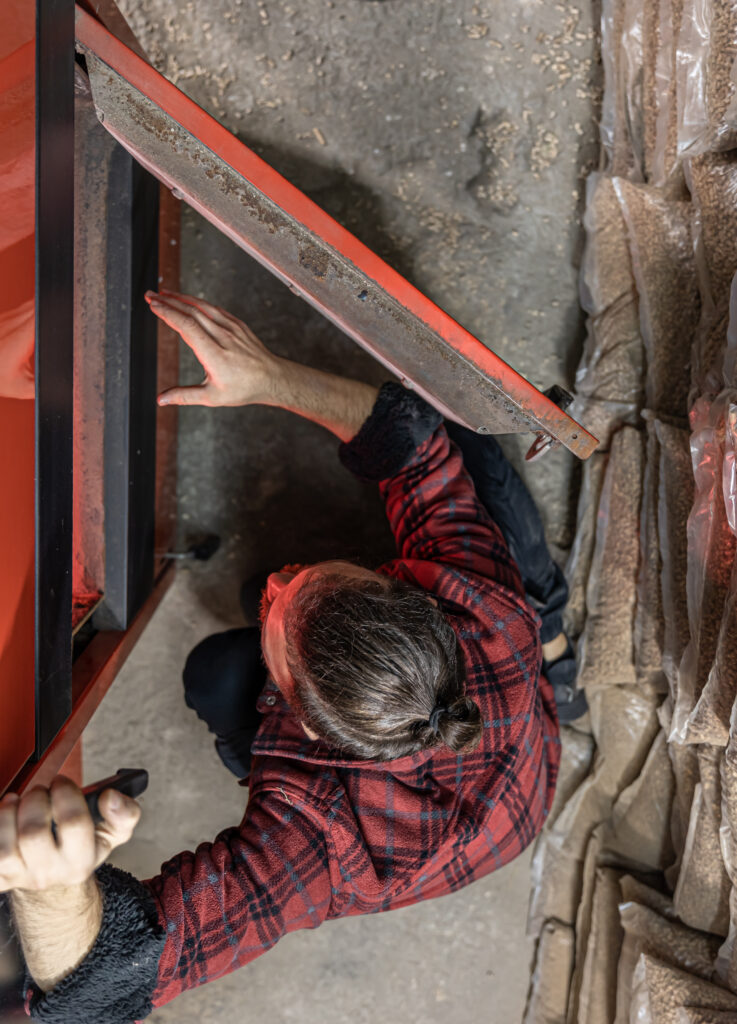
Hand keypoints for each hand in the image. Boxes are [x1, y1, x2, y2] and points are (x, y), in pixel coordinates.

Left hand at [0, 775, 139, 892]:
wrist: (56, 887)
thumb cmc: (81, 851)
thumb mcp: (113, 834)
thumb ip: (125, 813)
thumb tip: (111, 797)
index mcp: (81, 860)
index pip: (74, 823)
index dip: (66, 794)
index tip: (62, 783)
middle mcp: (49, 873)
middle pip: (34, 832)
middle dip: (36, 799)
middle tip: (42, 791)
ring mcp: (21, 877)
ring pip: (6, 844)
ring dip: (11, 812)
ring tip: (21, 802)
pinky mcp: (0, 877)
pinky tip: (8, 814)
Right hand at [146, 289, 283, 406]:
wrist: (272, 379)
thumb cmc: (244, 389)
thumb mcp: (212, 397)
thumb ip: (184, 396)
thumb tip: (161, 400)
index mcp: (215, 355)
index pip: (187, 327)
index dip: (168, 314)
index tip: (153, 306)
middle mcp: (223, 337)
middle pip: (192, 312)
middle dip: (168, 302)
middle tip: (150, 295)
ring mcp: (232, 328)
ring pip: (203, 307)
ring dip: (181, 298)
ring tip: (164, 294)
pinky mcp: (237, 324)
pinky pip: (215, 309)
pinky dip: (198, 302)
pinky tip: (188, 300)